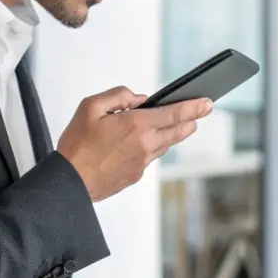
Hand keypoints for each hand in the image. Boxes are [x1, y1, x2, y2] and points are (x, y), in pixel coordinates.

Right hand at [57, 87, 211, 202]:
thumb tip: (140, 99)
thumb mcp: (91, 106)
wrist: (70, 181)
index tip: (207, 103)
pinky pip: (151, 157)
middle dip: (190, 121)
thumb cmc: (77, 144)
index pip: (175, 113)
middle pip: (177, 131)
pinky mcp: (136, 175)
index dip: (194, 107)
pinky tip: (144, 142)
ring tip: (175, 125)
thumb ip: (119, 96)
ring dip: (172, 134)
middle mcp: (145, 144)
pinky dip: (152, 147)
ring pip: (165, 144)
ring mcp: (142, 162)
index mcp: (136, 125)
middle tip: (198, 114)